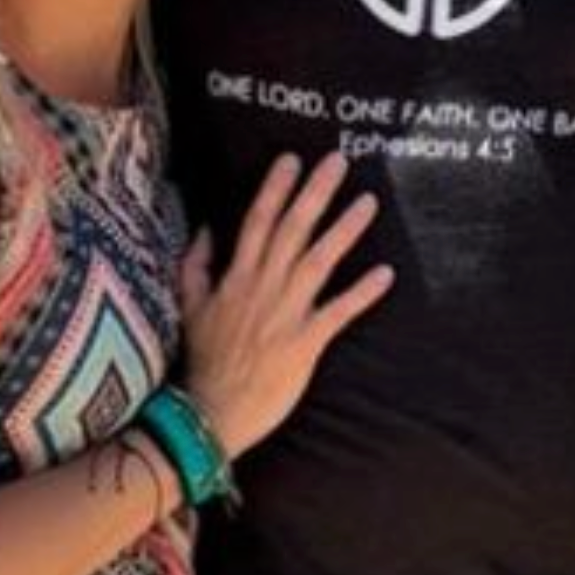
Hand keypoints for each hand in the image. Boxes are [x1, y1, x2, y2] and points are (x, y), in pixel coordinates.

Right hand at [181, 152, 392, 458]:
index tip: (291, 160)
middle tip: (338, 161)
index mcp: (236, 278)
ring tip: (368, 202)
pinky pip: (338, 312)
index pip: (257, 222)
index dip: (275, 189)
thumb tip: (205, 229)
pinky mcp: (305, 343)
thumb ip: (195, 266)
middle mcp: (263, 288)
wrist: (210, 414)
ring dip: (345, 230)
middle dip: (315, 194)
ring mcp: (286, 314)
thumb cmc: (202, 361)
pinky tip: (386, 274)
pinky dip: (362, 294)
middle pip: (292, 231)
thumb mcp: (189, 308)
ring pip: (319, 262)